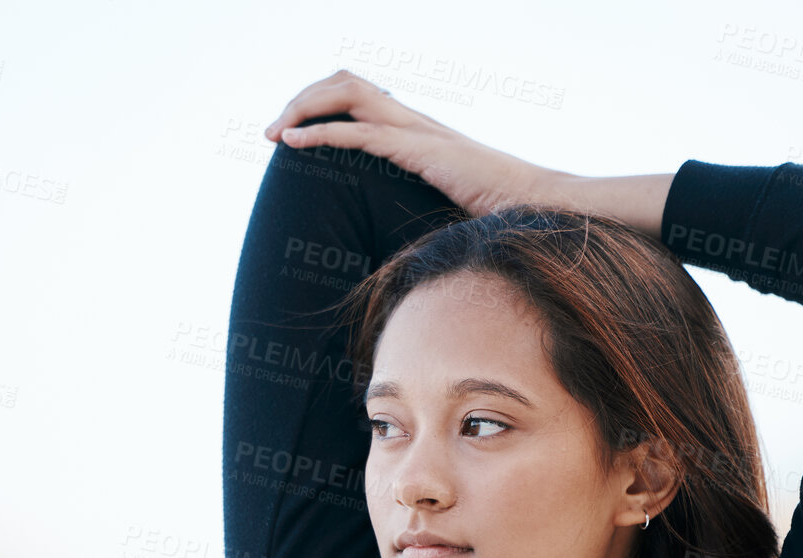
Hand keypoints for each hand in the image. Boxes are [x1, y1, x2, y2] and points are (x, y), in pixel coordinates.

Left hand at [263, 70, 560, 218]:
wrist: (532, 206)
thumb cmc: (493, 211)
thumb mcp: (440, 201)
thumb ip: (410, 199)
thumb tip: (383, 231)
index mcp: (413, 128)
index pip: (357, 94)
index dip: (319, 104)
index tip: (289, 133)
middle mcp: (411, 119)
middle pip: (345, 82)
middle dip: (302, 100)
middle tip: (270, 134)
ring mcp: (416, 130)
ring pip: (347, 94)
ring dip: (303, 108)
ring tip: (274, 134)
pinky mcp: (420, 149)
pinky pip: (360, 133)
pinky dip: (320, 134)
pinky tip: (293, 144)